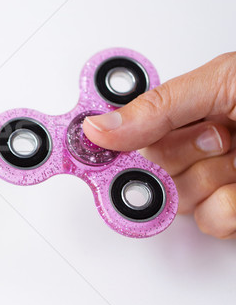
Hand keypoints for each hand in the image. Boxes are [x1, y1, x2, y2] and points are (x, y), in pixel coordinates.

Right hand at [83, 52, 235, 238]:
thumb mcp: (226, 82)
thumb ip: (160, 104)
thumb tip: (100, 126)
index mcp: (191, 105)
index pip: (130, 125)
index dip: (106, 139)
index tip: (84, 149)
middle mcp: (201, 142)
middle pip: (148, 166)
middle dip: (177, 157)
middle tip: (213, 138)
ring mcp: (219, 176)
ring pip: (175, 197)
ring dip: (208, 181)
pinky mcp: (235, 209)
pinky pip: (208, 222)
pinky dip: (224, 211)